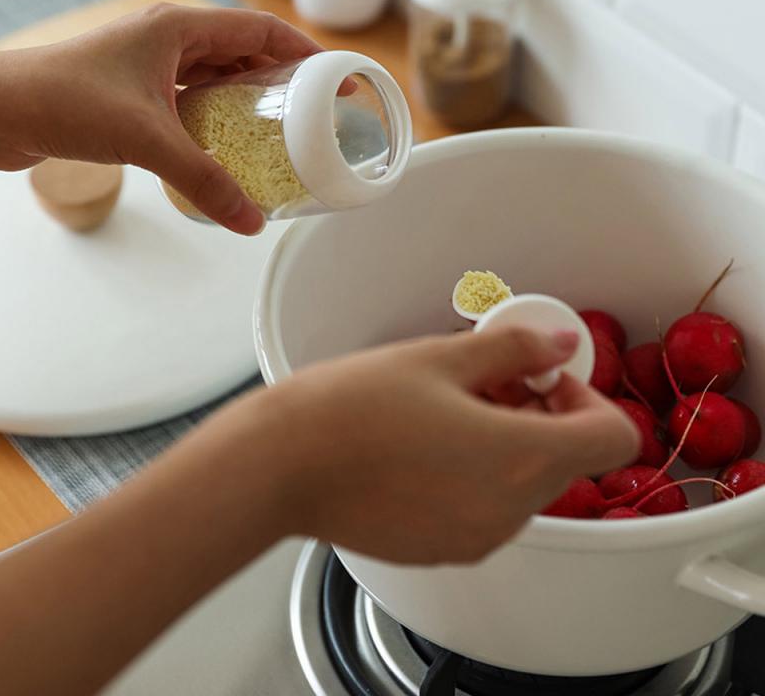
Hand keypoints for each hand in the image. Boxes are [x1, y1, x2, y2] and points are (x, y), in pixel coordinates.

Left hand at [0, 4, 322, 233]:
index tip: (336, 80)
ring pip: (217, 77)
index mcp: (177, 29)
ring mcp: (150, 66)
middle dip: (283, 80)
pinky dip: (217, 119)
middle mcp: (167, 40)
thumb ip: (204, 180)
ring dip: (249, 100)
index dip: (304, 54)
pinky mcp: (135, 92)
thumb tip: (249, 222)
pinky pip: (192, 100)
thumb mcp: (147, 139)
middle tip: (316, 114)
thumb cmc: (61, 101)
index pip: (260, 31)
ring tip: (282, 132)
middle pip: (243, 52)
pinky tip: (229, 146)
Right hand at [0, 327, 637, 695]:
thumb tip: (558, 342)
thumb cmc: (350, 408)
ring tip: (445, 412)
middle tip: (483, 382)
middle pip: (566, 460)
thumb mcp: (439, 358)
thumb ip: (513, 348)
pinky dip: (477, 477)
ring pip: (526, 486)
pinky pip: (487, 510)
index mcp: (519, 458)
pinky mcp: (443, 549)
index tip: (539, 376)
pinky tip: (423, 448)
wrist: (279, 467)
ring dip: (507, 445)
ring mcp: (477, 538)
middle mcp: (509, 511)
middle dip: (539, 415)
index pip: (612, 435)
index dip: (586, 397)